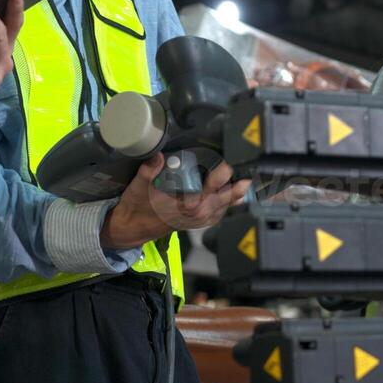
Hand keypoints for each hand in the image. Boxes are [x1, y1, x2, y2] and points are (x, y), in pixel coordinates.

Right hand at [102, 155, 250, 250]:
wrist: (131, 228)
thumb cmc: (136, 208)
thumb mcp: (138, 188)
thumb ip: (148, 171)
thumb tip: (158, 155)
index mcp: (185, 206)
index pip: (209, 190)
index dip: (220, 177)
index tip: (227, 164)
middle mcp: (196, 214)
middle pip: (225, 198)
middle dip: (237, 185)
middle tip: (250, 171)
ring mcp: (199, 219)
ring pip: (226, 206)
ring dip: (237, 193)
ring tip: (250, 178)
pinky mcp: (199, 219)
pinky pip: (221, 211)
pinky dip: (230, 202)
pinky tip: (237, 193)